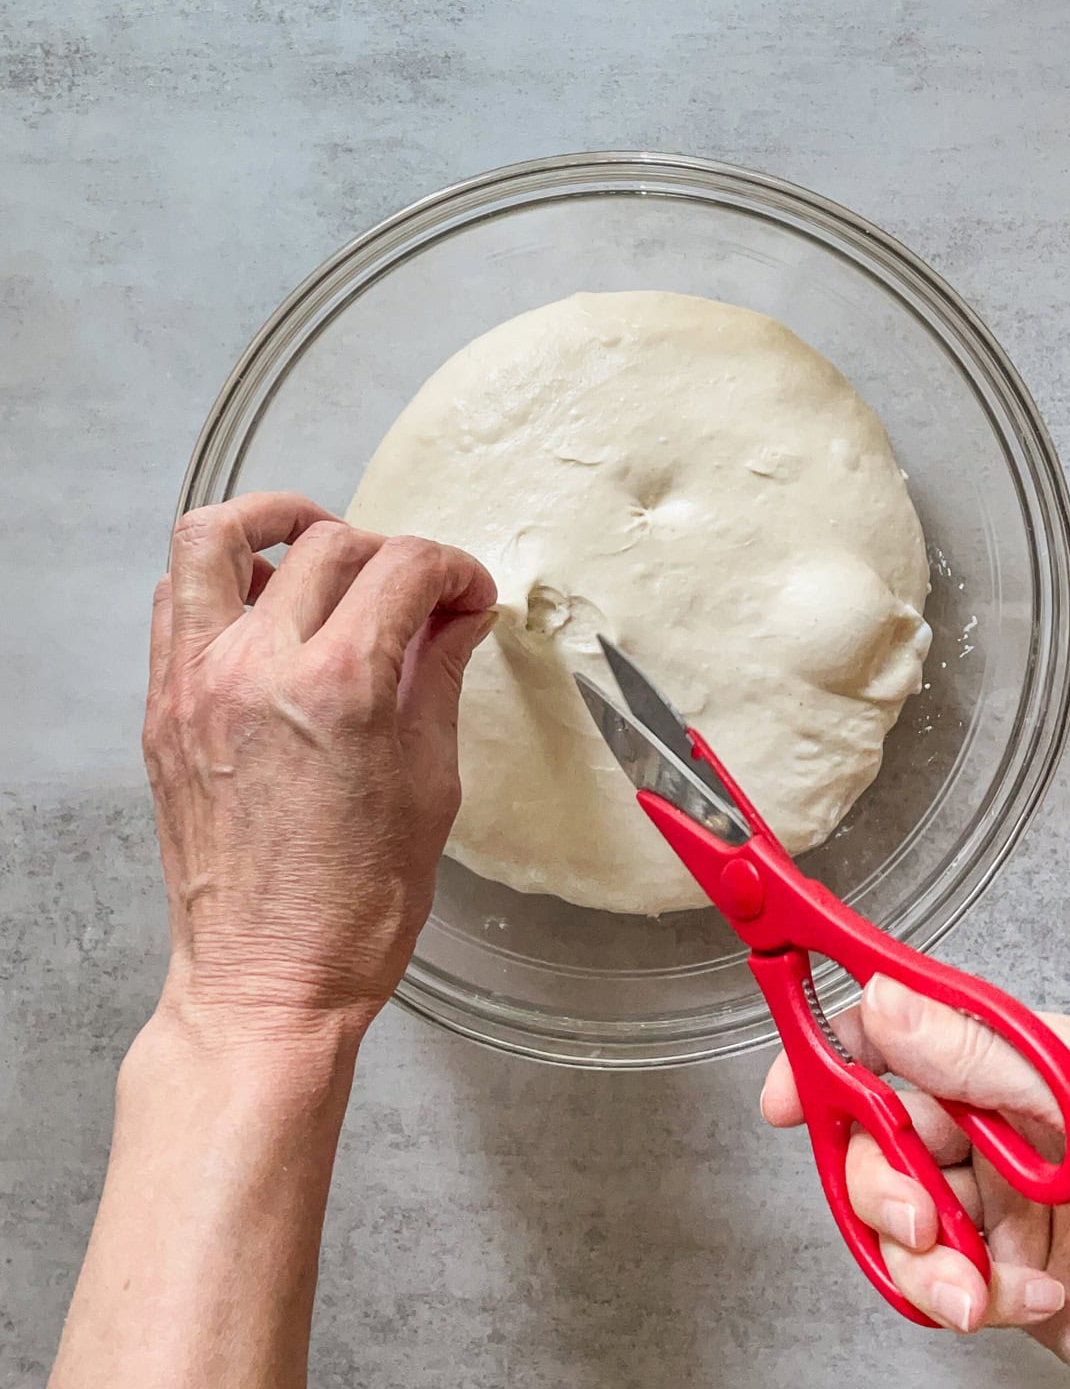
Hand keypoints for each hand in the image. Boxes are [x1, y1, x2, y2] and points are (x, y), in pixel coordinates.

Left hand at [143, 491, 496, 1043]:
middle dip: (390, 552)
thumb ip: (435, 679)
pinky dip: (221, 580)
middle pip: (327, 543)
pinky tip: (265, 609)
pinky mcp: (164, 710)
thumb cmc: (352, 909)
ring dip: (274, 523)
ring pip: (215, 538)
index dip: (454, 570)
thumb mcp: (429, 786)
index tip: (468, 596)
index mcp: (339, 688)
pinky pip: (177, 603)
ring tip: (317, 545)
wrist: (265, 983)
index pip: (405, 569)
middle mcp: (257, 669)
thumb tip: (456, 620)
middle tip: (417, 592)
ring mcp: (196, 685)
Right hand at [761, 975, 1069, 1386]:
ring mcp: (986, 1194)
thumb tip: (888, 1003)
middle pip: (876, 1127)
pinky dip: (960, 1294)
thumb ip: (981, 1057)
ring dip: (923, 1255)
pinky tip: (1022, 1297)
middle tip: (918, 1217)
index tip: (789, 1089)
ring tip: (977, 1282)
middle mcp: (991, 1119)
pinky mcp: (986, 1265)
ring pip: (889, 1207)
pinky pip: (923, 1273)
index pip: (902, 1029)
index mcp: (1016, 1060)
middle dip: (882, 1182)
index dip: (835, 1050)